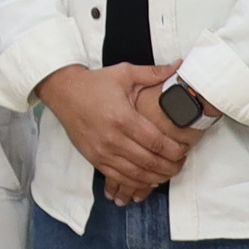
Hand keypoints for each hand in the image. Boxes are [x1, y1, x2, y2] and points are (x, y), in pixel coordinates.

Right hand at [40, 63, 202, 202]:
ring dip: (156, 177)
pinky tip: (147, 180)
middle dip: (170, 166)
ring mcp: (102, 151)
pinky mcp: (94, 158)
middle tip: (181, 163)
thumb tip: (179, 65)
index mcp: (123, 117)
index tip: (184, 149)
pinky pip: (119, 178)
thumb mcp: (125, 73)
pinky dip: (135, 183)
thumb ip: (154, 73)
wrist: (63, 92)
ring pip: (136, 174)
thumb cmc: (95, 83)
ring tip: (168, 173)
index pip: (156, 142)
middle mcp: (112, 138)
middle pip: (149, 161)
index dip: (175, 150)